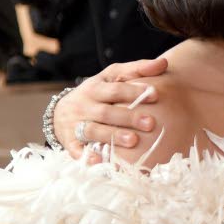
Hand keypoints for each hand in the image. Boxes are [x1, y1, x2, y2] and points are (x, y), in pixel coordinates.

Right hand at [52, 58, 166, 158]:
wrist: (60, 112)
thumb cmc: (97, 93)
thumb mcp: (111, 77)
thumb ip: (136, 70)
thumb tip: (163, 63)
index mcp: (95, 88)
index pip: (115, 88)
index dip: (134, 91)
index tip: (156, 94)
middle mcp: (84, 106)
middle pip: (106, 112)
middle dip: (128, 117)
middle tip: (150, 123)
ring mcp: (75, 124)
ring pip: (93, 130)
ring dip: (112, 136)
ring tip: (133, 141)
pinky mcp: (69, 142)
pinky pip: (76, 150)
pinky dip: (87, 156)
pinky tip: (100, 161)